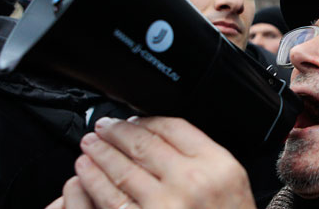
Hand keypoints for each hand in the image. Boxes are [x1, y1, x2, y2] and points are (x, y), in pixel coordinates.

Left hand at [53, 117, 255, 208]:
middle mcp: (191, 182)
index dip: (146, 119)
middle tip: (103, 126)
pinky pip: (112, 199)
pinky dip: (95, 181)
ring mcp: (166, 206)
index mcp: (216, 165)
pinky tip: (86, 171)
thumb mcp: (232, 181)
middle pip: (144, 144)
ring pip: (123, 169)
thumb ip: (203, 155)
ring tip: (90, 144)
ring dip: (101, 153)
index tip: (133, 119)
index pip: (173, 128)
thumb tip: (161, 136)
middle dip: (117, 131)